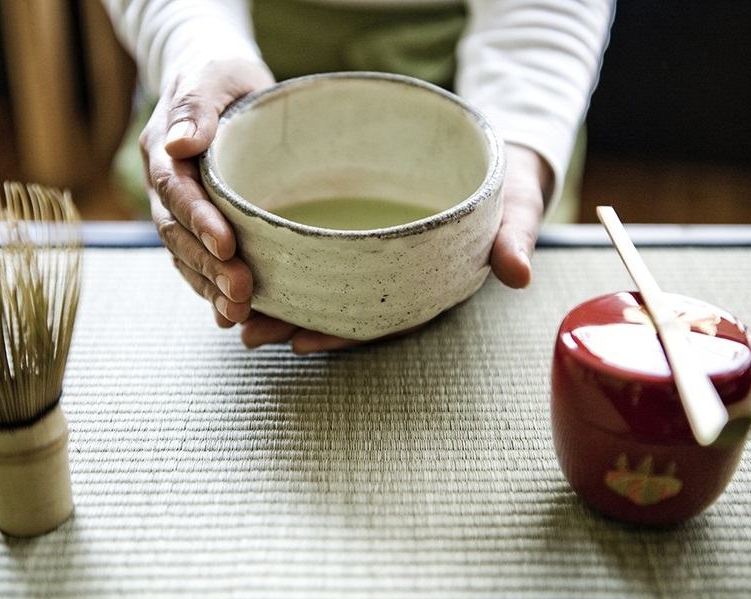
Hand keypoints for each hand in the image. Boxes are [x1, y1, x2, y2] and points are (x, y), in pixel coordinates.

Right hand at [142, 58, 273, 327]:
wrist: (218, 84)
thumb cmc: (220, 75)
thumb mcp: (213, 76)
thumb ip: (196, 105)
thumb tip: (179, 141)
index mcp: (164, 153)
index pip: (176, 192)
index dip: (199, 221)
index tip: (227, 247)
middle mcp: (165, 187)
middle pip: (179, 235)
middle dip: (208, 267)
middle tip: (242, 293)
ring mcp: (179, 210)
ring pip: (186, 256)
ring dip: (210, 287)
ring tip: (240, 313)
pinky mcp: (199, 225)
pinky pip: (198, 262)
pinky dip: (212, 289)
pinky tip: (234, 314)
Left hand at [241, 143, 551, 353]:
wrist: (497, 157)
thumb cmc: (505, 186)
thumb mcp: (517, 205)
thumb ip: (515, 236)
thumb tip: (518, 272)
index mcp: (431, 284)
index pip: (383, 319)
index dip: (345, 335)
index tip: (303, 341)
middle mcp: (398, 279)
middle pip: (343, 310)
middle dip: (296, 322)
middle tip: (246, 333)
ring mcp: (379, 260)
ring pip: (325, 288)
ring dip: (281, 299)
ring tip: (232, 310)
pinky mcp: (364, 236)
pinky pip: (322, 255)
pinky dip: (289, 262)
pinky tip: (250, 264)